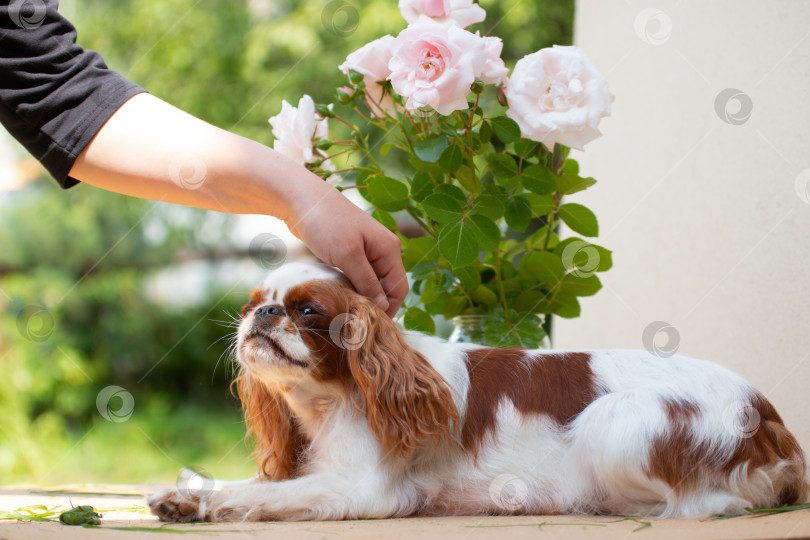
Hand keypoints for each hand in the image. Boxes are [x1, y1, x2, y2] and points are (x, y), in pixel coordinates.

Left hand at [286, 184, 407, 317]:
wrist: (301, 200)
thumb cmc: (326, 223)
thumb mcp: (348, 255)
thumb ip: (366, 282)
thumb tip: (383, 306)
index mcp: (388, 249)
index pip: (399, 288)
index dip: (389, 309)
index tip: (370, 325)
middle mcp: (381, 250)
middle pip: (386, 287)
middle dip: (375, 305)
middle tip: (355, 322)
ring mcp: (366, 251)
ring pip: (370, 283)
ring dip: (361, 297)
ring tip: (346, 313)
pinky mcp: (349, 252)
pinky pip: (357, 276)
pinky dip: (351, 288)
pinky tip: (340, 297)